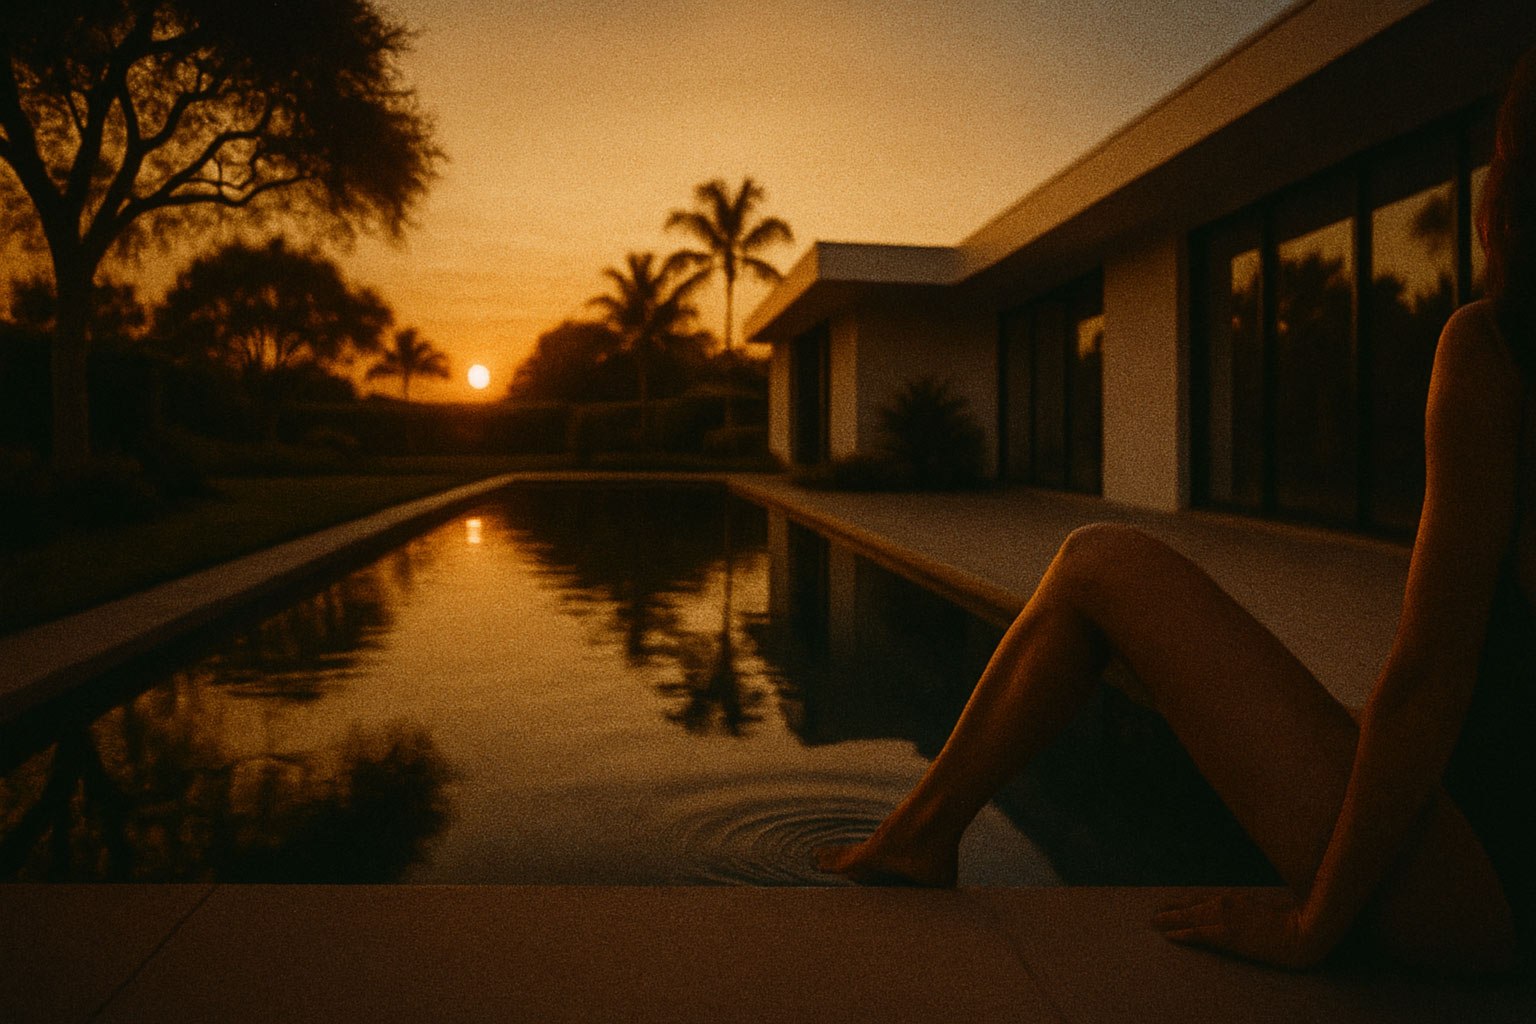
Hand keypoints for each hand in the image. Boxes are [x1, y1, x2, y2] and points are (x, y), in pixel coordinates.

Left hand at [1152, 889, 1329, 969]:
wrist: (1301, 932)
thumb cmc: (1288, 922)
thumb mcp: (1264, 909)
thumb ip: (1247, 910)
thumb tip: (1241, 914)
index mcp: (1234, 898)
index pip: (1203, 899)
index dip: (1185, 903)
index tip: (1172, 904)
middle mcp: (1226, 904)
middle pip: (1192, 906)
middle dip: (1172, 910)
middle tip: (1156, 913)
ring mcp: (1226, 918)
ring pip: (1190, 918)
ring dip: (1171, 920)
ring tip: (1155, 922)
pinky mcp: (1228, 935)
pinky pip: (1199, 934)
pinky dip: (1182, 934)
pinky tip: (1170, 936)